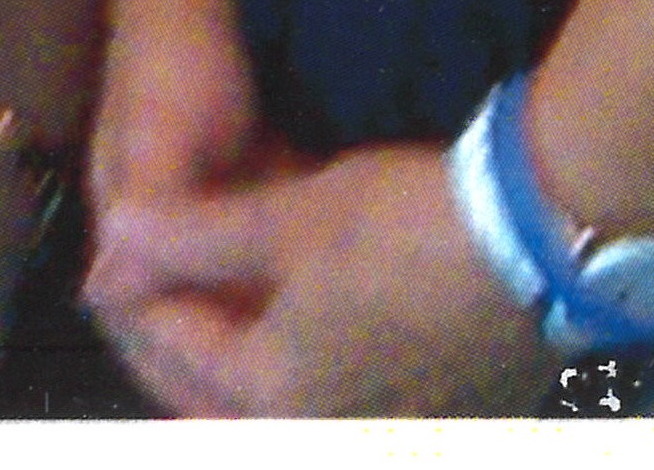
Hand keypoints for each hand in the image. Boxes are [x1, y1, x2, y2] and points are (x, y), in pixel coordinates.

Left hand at [86, 136, 542, 417]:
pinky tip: (313, 338)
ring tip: (224, 319)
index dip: (140, 298)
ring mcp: (391, 435)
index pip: (179, 351)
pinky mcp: (446, 420)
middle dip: (180, 355)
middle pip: (222, 408)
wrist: (544, 238)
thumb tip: (109, 241)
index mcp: (278, 396)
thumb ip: (193, 235)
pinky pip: (349, 413)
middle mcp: (327, 436)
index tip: (116, 262)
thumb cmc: (409, 223)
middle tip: (153, 300)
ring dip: (241, 377)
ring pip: (285, 415)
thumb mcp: (292, 216)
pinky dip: (311, 384)